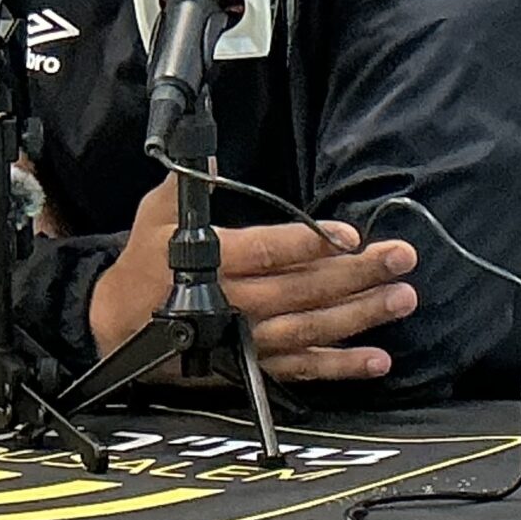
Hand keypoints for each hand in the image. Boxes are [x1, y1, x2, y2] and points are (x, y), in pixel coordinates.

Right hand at [90, 175, 419, 381]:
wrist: (118, 332)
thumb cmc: (143, 268)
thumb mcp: (155, 217)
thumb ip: (187, 185)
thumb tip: (211, 151)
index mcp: (215, 262)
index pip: (270, 251)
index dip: (311, 244)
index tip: (352, 235)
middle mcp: (237, 304)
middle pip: (304, 289)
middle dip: (357, 274)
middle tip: (402, 258)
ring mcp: (248, 340)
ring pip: (311, 328)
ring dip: (360, 315)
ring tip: (402, 298)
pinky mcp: (252, 366)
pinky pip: (301, 369)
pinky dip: (340, 367)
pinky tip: (378, 360)